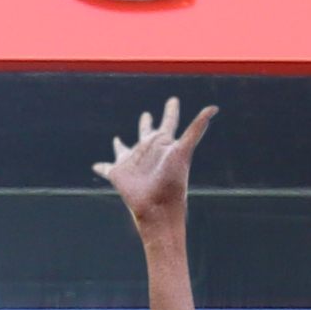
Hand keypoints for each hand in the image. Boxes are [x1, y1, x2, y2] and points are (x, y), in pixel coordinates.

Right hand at [99, 95, 216, 228]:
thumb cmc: (173, 182)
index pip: (169, 122)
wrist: (158, 209)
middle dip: (146, 123)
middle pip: (146, 133)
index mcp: (163, 145)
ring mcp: (133, 163)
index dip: (172, 111)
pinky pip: (105, 168)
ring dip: (120, 145)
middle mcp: (148, 151)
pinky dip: (100, 167)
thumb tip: (215, 107)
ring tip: (117, 139)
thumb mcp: (184, 150)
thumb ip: (197, 128)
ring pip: (124, 149)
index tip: (174, 100)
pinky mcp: (117, 173)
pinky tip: (95, 166)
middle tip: (147, 114)